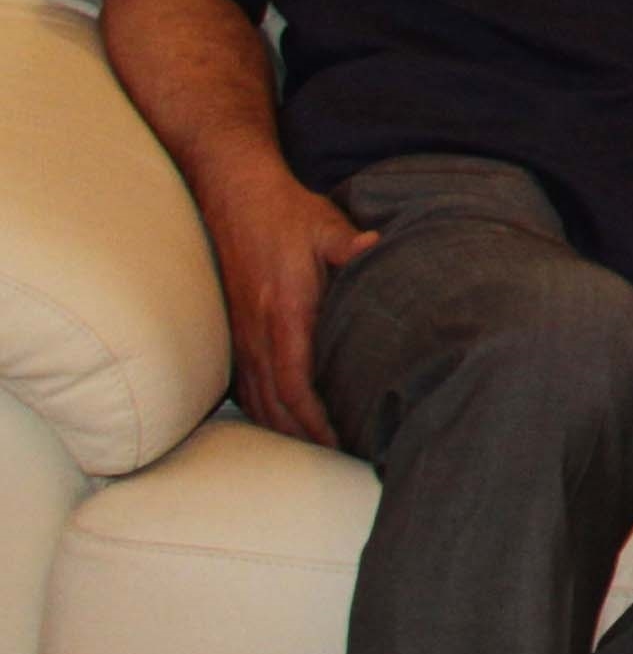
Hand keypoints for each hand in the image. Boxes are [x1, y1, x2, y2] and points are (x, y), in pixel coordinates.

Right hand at [192, 174, 377, 442]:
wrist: (233, 195)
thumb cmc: (287, 213)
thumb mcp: (325, 225)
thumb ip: (352, 244)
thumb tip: (378, 247)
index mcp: (283, 313)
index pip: (295, 384)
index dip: (315, 420)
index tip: (339, 442)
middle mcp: (256, 332)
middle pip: (276, 405)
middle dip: (305, 437)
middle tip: (341, 458)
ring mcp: (241, 334)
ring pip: (257, 399)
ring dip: (284, 429)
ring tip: (318, 452)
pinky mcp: (235, 330)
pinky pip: (246, 384)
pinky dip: (265, 411)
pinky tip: (286, 424)